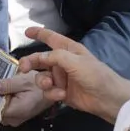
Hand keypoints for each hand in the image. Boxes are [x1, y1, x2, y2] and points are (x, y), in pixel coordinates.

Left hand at [0, 71, 53, 126]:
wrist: (54, 90)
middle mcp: (13, 119)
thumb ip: (6, 84)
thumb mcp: (24, 80)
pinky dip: (2, 100)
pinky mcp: (16, 115)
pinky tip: (1, 89)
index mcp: (15, 112)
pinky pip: (4, 109)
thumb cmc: (41, 86)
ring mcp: (14, 119)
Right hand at [15, 27, 129, 123]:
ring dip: (43, 81)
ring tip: (51, 85)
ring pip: (41, 77)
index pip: (51, 38)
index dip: (39, 34)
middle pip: (39, 60)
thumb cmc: (94, 75)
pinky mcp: (61, 92)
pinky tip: (61, 95)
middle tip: (22, 69)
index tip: (26, 32)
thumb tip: (38, 57)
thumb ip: (55, 57)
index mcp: (68, 49)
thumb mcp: (75, 61)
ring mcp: (61, 78)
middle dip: (30, 63)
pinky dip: (52, 93)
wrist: (107, 98)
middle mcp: (62, 62)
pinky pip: (48, 91)